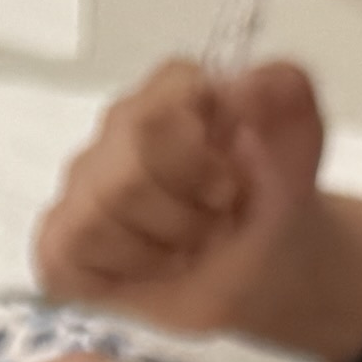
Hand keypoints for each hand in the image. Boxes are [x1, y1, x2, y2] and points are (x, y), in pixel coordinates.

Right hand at [35, 58, 361, 361]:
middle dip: (182, 218)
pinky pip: (66, 254)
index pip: (153, 115)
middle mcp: (116, 129)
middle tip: (215, 227)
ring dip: (156, 249)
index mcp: (169, 93)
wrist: (266, 261)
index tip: (231, 190)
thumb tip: (239, 88)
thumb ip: (282, 91)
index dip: (195, 165)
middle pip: (124, 177)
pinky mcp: (60, 239)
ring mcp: (82, 184)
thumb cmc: (271, 196)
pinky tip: (148, 267)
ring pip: (93, 219)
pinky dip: (117, 273)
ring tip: (187, 248)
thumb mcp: (300, 136)